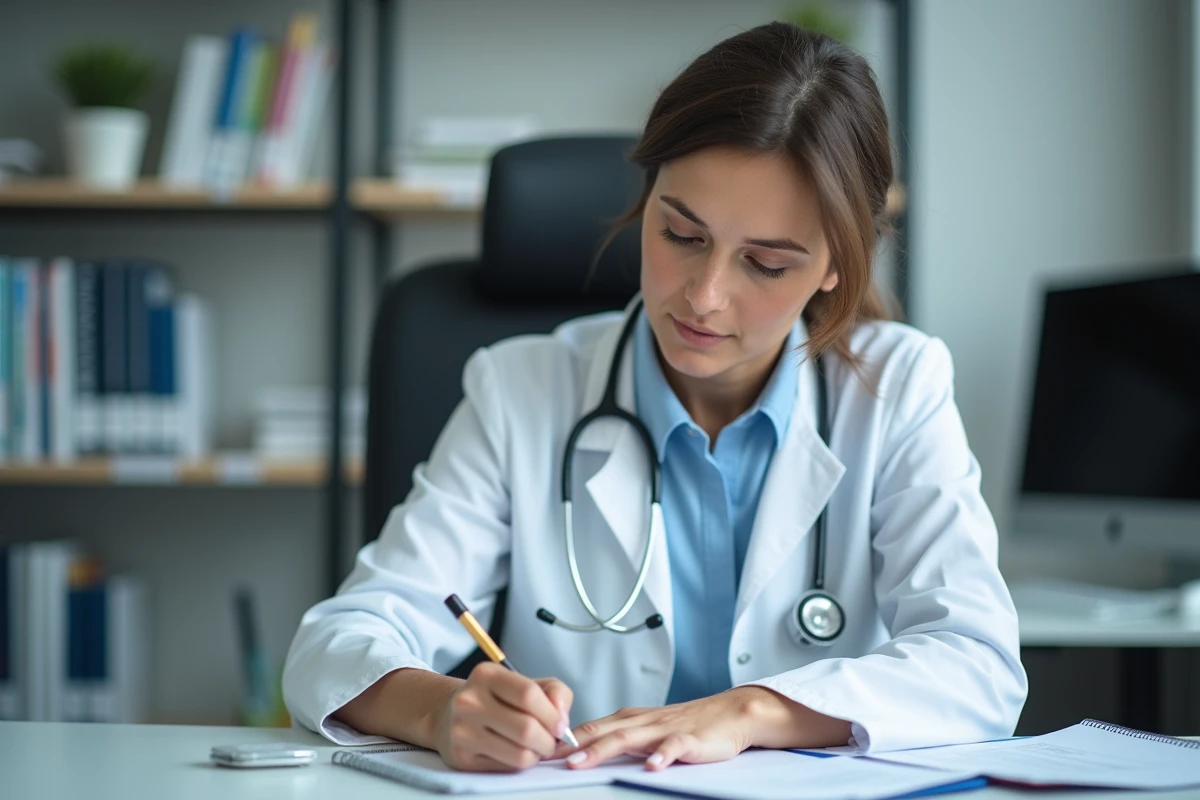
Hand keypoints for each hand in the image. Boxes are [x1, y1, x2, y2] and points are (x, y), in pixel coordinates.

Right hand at [432, 662, 573, 772]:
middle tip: (551, 741)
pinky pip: (507, 768)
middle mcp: (468, 701)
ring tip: (535, 747)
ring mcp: (461, 731)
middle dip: (549, 740)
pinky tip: (517, 752)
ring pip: (520, 754)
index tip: (561, 725)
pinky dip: (521, 763)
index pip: (528, 695)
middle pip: (526, 729)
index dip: (552, 714)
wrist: (449, 714)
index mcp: (486, 675)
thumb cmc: (497, 698)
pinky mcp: (461, 758)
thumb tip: (562, 719)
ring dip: (537, 755)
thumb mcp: (524, 682)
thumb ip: (554, 691)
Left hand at [563, 688, 757, 770]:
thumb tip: (581, 752)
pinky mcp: (690, 740)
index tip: (538, 750)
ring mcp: (665, 730)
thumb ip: (619, 738)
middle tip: (547, 756)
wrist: (731, 713)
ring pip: (629, 738)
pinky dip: (661, 756)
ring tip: (581, 761)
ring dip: (602, 749)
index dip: (564, 740)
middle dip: (573, 745)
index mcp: (630, 719)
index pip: (590, 728)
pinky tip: (650, 767)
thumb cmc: (688, 723)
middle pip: (602, 732)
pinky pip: (674, 748)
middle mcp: (642, 722)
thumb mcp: (647, 729)